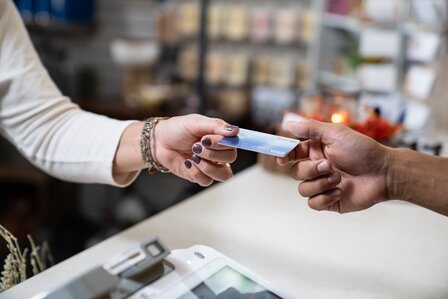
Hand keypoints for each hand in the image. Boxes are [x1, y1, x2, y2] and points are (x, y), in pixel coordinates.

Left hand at [154, 114, 238, 185]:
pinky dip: (196, 172)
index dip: (223, 143)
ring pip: (223, 174)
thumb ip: (216, 125)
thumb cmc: (178, 129)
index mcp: (221, 138)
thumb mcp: (196, 122)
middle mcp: (219, 153)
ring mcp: (210, 166)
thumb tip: (235, 131)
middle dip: (213, 153)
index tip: (207, 138)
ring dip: (207, 165)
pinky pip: (206, 181)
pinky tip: (187, 163)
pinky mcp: (199, 176)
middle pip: (231, 158)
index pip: (235, 144)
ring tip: (193, 155)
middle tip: (196, 145)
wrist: (159, 141)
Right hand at [277, 120, 391, 212]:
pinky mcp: (329, 201)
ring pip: (302, 189)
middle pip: (295, 172)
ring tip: (339, 179)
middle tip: (329, 166)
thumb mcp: (335, 133)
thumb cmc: (363, 150)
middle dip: (310, 170)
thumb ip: (309, 128)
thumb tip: (287, 122)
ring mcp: (322, 185)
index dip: (284, 155)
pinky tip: (340, 192)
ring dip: (319, 183)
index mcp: (316, 150)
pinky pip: (313, 203)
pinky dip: (324, 197)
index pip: (292, 153)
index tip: (282, 158)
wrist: (385, 173)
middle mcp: (317, 167)